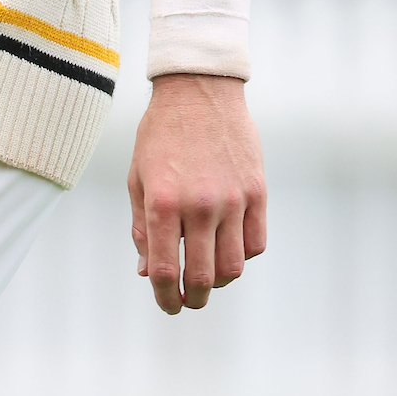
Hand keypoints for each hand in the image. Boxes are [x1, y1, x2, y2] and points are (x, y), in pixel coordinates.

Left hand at [127, 73, 265, 313]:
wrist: (199, 90)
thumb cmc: (161, 135)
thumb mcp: (138, 178)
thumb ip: (142, 228)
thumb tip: (148, 272)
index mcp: (163, 202)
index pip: (166, 269)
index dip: (165, 297)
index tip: (168, 305)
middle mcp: (200, 205)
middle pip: (204, 276)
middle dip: (194, 298)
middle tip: (189, 300)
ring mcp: (233, 199)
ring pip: (234, 267)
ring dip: (220, 283)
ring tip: (209, 278)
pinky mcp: (257, 192)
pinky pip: (255, 243)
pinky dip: (242, 256)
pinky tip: (228, 249)